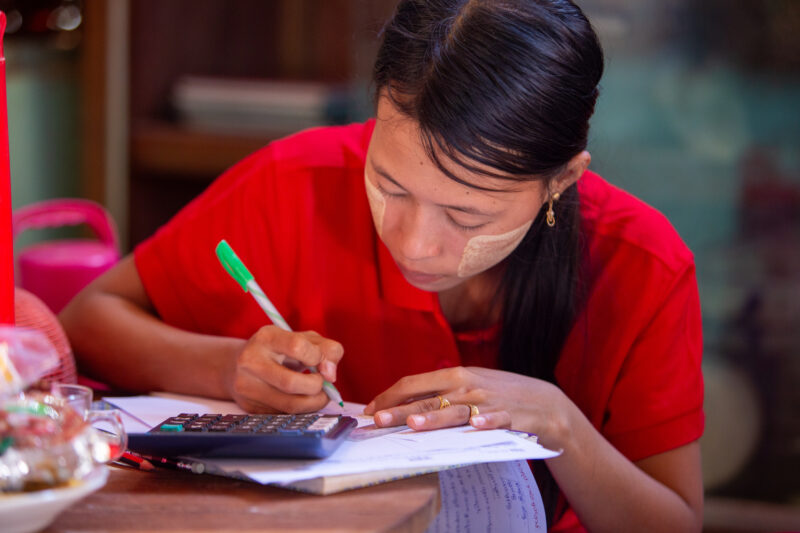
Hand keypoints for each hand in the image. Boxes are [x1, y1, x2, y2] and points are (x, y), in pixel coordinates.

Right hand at [226, 326, 343, 413]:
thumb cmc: (282, 350)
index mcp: (266, 337)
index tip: (321, 361)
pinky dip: (302, 410)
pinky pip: (285, 415)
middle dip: (316, 386)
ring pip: (290, 405)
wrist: (243, 365)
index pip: (297, 346)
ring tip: (320, 395)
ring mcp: (247, 386)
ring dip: (314, 402)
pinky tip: (302, 399)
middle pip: (290, 382)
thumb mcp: (305, 339)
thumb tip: (331, 375)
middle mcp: (251, 361)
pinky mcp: (250, 406)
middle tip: (322, 383)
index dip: (317, 356)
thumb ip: (327, 350)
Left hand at [363, 366, 573, 449]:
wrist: (544, 403)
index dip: (390, 396)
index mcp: (455, 375)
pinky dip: (485, 422)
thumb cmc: (499, 393)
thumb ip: (440, 392)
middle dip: (400, 410)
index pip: (414, 383)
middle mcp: (467, 386)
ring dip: (434, 418)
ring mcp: (487, 402)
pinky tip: (475, 427)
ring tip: (413, 424)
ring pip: (454, 411)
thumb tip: (404, 402)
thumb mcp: (468, 385)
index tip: (370, 410)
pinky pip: (495, 420)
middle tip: (377, 420)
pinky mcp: (509, 417)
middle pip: (427, 399)